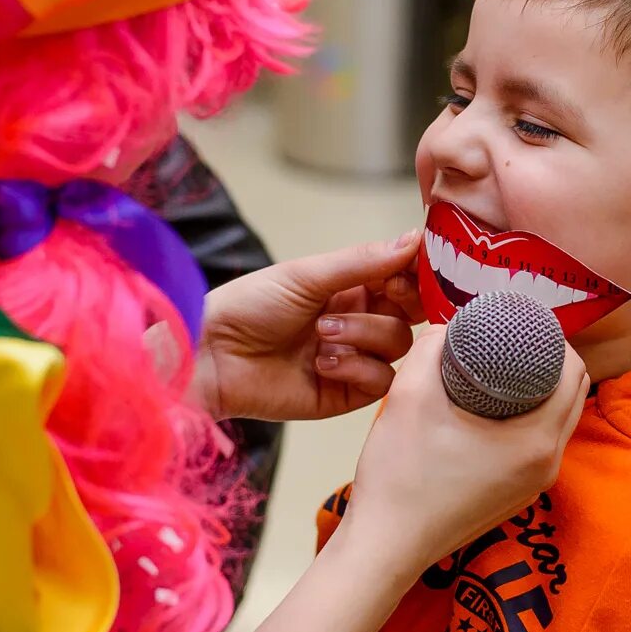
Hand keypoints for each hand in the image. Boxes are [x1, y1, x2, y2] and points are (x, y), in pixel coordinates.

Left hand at [191, 233, 422, 423]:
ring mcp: (354, 358)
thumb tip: (415, 238)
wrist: (214, 355)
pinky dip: (357, 367)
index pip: (404, 278)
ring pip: (398, 345)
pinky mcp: (346, 393)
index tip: (409, 269)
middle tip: (383, 293)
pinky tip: (322, 362)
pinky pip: (380, 381)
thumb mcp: (307, 275)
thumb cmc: (250, 306)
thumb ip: (364, 261)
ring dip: (365, 334)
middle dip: (403, 302)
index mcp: (350, 287)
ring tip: (323, 333)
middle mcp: (358, 322)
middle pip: (411, 312)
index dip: (416, 274)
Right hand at [341, 324, 588, 567]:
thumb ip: (430, 349)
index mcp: (535, 441)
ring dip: (541, 390)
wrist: (386, 546)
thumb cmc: (399, 476)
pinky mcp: (517, 496)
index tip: (527, 322)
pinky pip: (538, 444)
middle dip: (551, 362)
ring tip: (504, 366)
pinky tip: (493, 405)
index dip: (556, 340)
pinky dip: (528, 418)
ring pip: (557, 422)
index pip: (574, 374)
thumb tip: (448, 327)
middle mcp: (547, 465)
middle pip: (572, 397)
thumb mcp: (409, 396)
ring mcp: (534, 485)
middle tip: (515, 339)